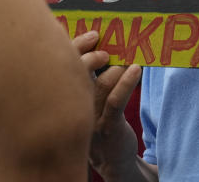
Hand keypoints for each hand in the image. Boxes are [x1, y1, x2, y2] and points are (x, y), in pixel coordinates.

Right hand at [73, 32, 142, 178]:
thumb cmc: (103, 126)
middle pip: (76, 74)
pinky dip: (127, 82)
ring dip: (114, 68)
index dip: (74, 48)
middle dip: (89, 54)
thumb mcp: (91, 103)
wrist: (114, 163)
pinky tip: (136, 70)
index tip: (92, 36)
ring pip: (99, 85)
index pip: (62, 69)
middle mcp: (73, 109)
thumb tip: (102, 47)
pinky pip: (116, 101)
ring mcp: (91, 119)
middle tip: (105, 45)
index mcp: (66, 100)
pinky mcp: (109, 128)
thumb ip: (90, 79)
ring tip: (126, 61)